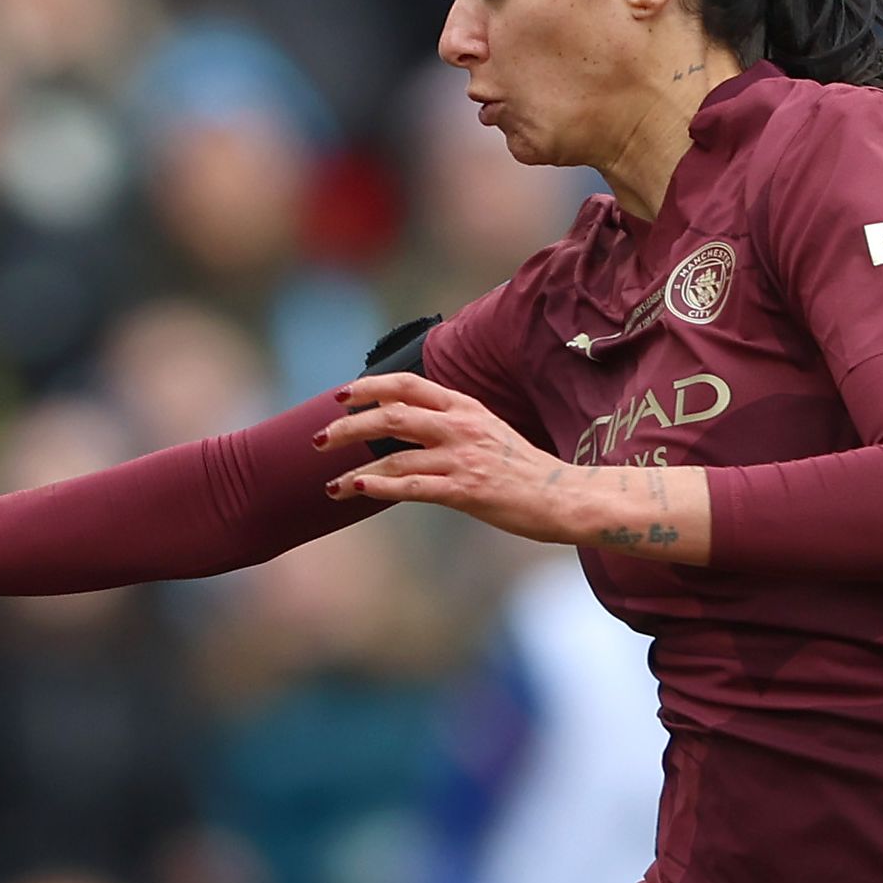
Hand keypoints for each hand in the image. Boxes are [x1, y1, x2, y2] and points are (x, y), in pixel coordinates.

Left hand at [321, 372, 704, 559]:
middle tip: (318, 440)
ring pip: (394, 453)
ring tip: (328, 485)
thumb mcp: (488, 432)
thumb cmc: (523, 470)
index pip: (408, 385)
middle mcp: (460, 426)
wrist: (564, 497)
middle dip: (348, 425)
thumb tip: (408, 425)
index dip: (370, 386)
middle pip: (391, 414)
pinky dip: (379, 486)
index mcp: (465, 407)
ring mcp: (462, 458)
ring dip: (354, 468)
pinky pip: (412, 485)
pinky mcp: (465, 489)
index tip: (341, 396)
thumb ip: (451, 424)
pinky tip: (355, 489)